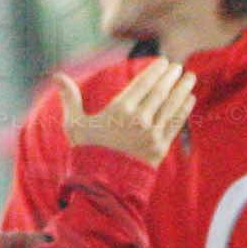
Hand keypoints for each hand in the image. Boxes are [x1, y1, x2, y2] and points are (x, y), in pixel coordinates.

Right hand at [58, 60, 194, 166]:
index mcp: (119, 110)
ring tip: (190, 78)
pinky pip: (175, 124)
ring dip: (182, 89)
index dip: (156, 71)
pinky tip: (190, 99)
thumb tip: (56, 76)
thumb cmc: (87, 152)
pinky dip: (184, 110)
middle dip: (171, 77)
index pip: (143, 84)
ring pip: (171, 106)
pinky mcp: (160, 148)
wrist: (102, 185)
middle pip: (160, 92)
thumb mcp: (75, 124)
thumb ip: (70, 98)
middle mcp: (138, 120)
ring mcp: (151, 135)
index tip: (165, 62)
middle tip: (179, 66)